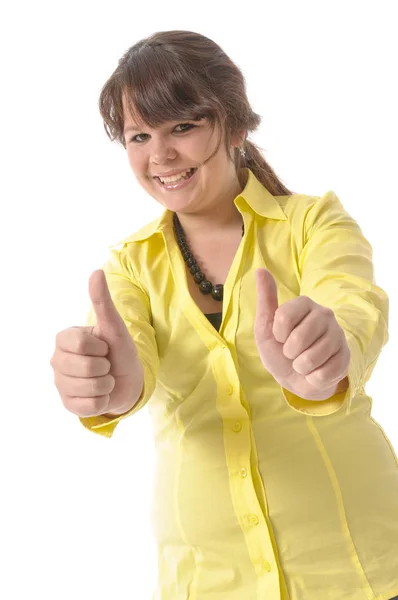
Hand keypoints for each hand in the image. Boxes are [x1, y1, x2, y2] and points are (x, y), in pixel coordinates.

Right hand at [50, 270, 143, 416]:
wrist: (128, 380)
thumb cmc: (119, 350)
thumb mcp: (114, 326)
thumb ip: (103, 301)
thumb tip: (96, 271)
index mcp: (64, 339)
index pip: (81, 343)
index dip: (100, 346)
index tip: (103, 347)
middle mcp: (57, 361)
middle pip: (85, 367)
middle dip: (105, 367)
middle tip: (105, 365)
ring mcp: (60, 384)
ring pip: (89, 388)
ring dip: (107, 384)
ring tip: (105, 379)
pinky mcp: (68, 405)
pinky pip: (90, 406)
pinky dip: (103, 401)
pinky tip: (101, 395)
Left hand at [254, 269, 349, 400]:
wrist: (295, 377)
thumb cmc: (278, 349)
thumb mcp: (265, 326)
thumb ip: (265, 299)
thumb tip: (260, 270)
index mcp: (305, 303)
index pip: (284, 318)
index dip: (278, 334)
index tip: (280, 336)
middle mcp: (325, 314)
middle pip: (298, 339)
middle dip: (289, 353)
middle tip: (292, 352)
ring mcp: (338, 335)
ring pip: (311, 359)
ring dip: (300, 367)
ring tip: (303, 362)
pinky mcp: (346, 357)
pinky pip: (323, 374)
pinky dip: (313, 378)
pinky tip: (316, 371)